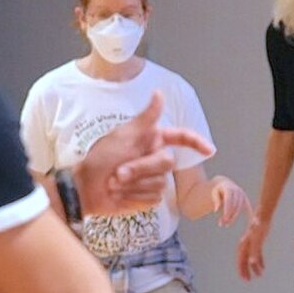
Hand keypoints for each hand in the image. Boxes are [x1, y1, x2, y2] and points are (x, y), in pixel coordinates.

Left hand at [75, 92, 212, 217]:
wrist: (85, 189)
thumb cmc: (99, 159)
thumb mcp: (123, 135)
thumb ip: (146, 117)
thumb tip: (159, 93)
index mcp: (152, 140)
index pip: (181, 138)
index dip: (196, 143)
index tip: (209, 150)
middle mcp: (154, 158)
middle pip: (168, 163)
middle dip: (142, 168)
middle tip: (119, 172)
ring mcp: (152, 178)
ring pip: (161, 183)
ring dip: (134, 185)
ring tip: (115, 183)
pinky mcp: (148, 197)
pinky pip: (153, 199)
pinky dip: (134, 197)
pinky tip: (120, 195)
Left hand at [208, 176, 250, 227]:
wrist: (227, 184)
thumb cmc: (219, 190)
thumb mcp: (215, 193)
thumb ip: (216, 201)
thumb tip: (216, 211)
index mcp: (229, 189)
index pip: (229, 201)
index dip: (227, 210)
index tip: (224, 219)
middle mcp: (238, 192)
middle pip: (234, 206)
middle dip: (229, 216)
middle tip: (223, 224)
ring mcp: (243, 195)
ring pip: (239, 209)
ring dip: (233, 217)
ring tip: (226, 225)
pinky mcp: (245, 199)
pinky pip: (248, 208)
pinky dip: (250, 214)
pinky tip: (252, 222)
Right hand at [236, 218, 268, 280]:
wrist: (263, 216)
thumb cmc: (259, 226)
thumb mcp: (258, 240)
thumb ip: (255, 252)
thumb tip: (252, 263)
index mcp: (244, 245)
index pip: (241, 260)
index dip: (242, 270)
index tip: (245, 278)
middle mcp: (245, 245)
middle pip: (243, 260)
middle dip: (245, 270)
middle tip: (248, 280)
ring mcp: (251, 243)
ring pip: (250, 258)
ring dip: (254, 267)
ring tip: (258, 275)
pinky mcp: (257, 241)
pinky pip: (257, 253)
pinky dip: (259, 260)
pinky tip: (263, 267)